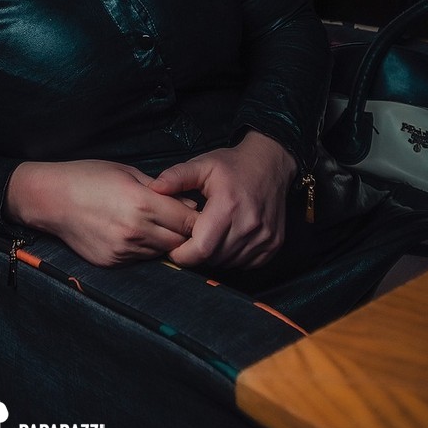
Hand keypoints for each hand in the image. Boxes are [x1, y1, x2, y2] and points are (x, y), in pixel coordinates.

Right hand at [4, 158, 198, 267]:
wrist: (50, 199)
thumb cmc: (87, 176)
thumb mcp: (126, 171)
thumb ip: (159, 188)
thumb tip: (188, 201)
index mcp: (142, 203)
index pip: (188, 219)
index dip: (196, 216)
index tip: (197, 211)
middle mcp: (136, 230)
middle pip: (179, 240)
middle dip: (185, 231)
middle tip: (182, 221)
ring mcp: (123, 250)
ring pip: (162, 252)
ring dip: (166, 241)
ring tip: (158, 225)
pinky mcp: (113, 262)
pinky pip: (141, 258)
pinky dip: (145, 248)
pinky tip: (135, 233)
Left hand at [148, 132, 296, 269]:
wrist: (270, 163)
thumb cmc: (233, 165)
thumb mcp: (202, 165)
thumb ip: (176, 177)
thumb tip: (154, 188)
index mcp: (227, 206)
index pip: (201, 248)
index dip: (183, 254)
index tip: (174, 247)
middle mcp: (249, 225)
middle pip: (214, 258)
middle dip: (197, 254)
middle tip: (190, 239)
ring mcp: (264, 237)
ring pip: (230, 263)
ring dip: (215, 256)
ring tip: (210, 236)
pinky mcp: (274, 244)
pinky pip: (247, 264)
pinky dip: (233, 257)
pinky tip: (228, 239)